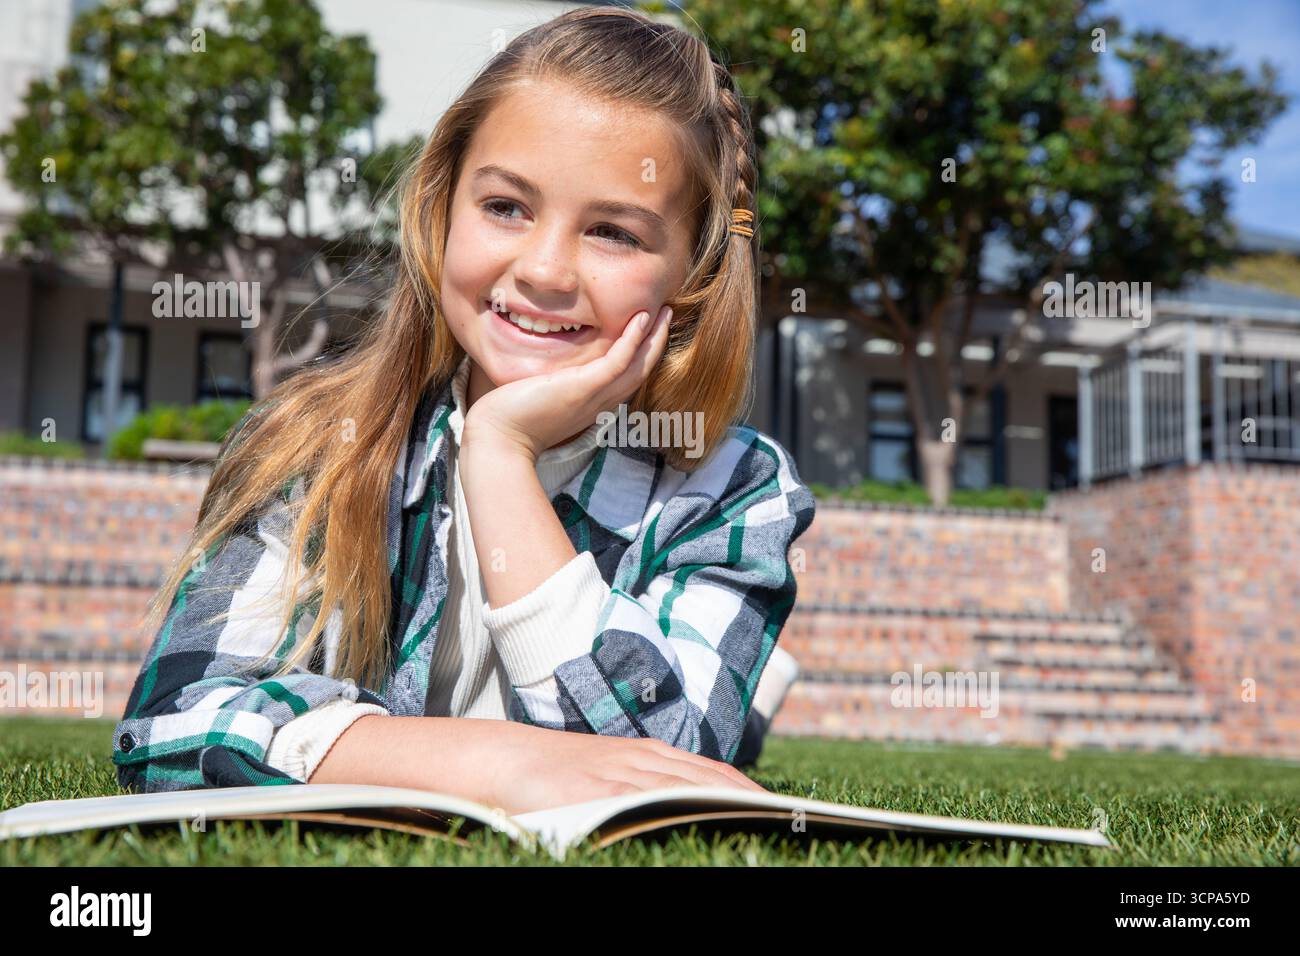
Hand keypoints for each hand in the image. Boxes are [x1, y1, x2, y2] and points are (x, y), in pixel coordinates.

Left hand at [462, 304, 671, 459]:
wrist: (498, 438)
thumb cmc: (509, 420)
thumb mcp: (538, 397)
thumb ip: (549, 384)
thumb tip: (544, 370)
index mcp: (590, 405)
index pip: (623, 379)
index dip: (639, 356)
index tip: (646, 333)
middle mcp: (598, 403)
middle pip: (639, 371)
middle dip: (655, 343)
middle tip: (667, 316)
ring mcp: (594, 396)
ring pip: (637, 365)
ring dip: (654, 337)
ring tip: (665, 312)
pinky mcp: (584, 388)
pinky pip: (618, 360)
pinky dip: (633, 339)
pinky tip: (641, 318)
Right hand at [481, 721, 769, 815]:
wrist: (509, 757)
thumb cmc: (561, 770)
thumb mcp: (613, 770)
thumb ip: (649, 781)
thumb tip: (688, 803)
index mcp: (652, 755)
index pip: (714, 773)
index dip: (748, 789)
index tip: (777, 806)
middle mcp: (644, 759)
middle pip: (709, 779)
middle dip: (746, 798)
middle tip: (782, 816)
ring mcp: (622, 773)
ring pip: (685, 786)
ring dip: (721, 801)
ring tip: (756, 818)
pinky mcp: (598, 788)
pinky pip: (642, 797)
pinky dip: (673, 806)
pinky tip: (695, 815)